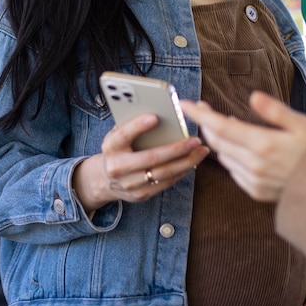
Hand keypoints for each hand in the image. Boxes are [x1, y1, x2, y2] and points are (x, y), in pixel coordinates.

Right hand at [73, 114, 208, 211]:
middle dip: (175, 149)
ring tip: (201, 151)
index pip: (123, 135)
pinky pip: (165, 183)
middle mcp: (117, 167)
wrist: (105, 179)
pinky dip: (181, 172)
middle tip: (194, 139)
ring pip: (162, 173)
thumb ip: (133, 124)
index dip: (138, 126)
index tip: (155, 116)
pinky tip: (193, 162)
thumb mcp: (118, 134)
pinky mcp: (140, 194)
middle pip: (150, 158)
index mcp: (111, 147)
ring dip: (185, 162)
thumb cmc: (119, 148)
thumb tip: (159, 110)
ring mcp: (129, 183)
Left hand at [181, 91, 305, 201]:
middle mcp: (253, 165)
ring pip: (223, 155)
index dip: (200, 114)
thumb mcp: (302, 124)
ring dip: (217, 139)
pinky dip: (229, 155)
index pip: (221, 127)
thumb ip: (275, 111)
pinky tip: (236, 146)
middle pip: (217, 141)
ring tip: (221, 123)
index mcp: (263, 145)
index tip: (185, 103)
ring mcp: (253, 181)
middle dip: (205, 123)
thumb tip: (253, 97)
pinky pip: (233, 170)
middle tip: (202, 107)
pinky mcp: (256, 191)